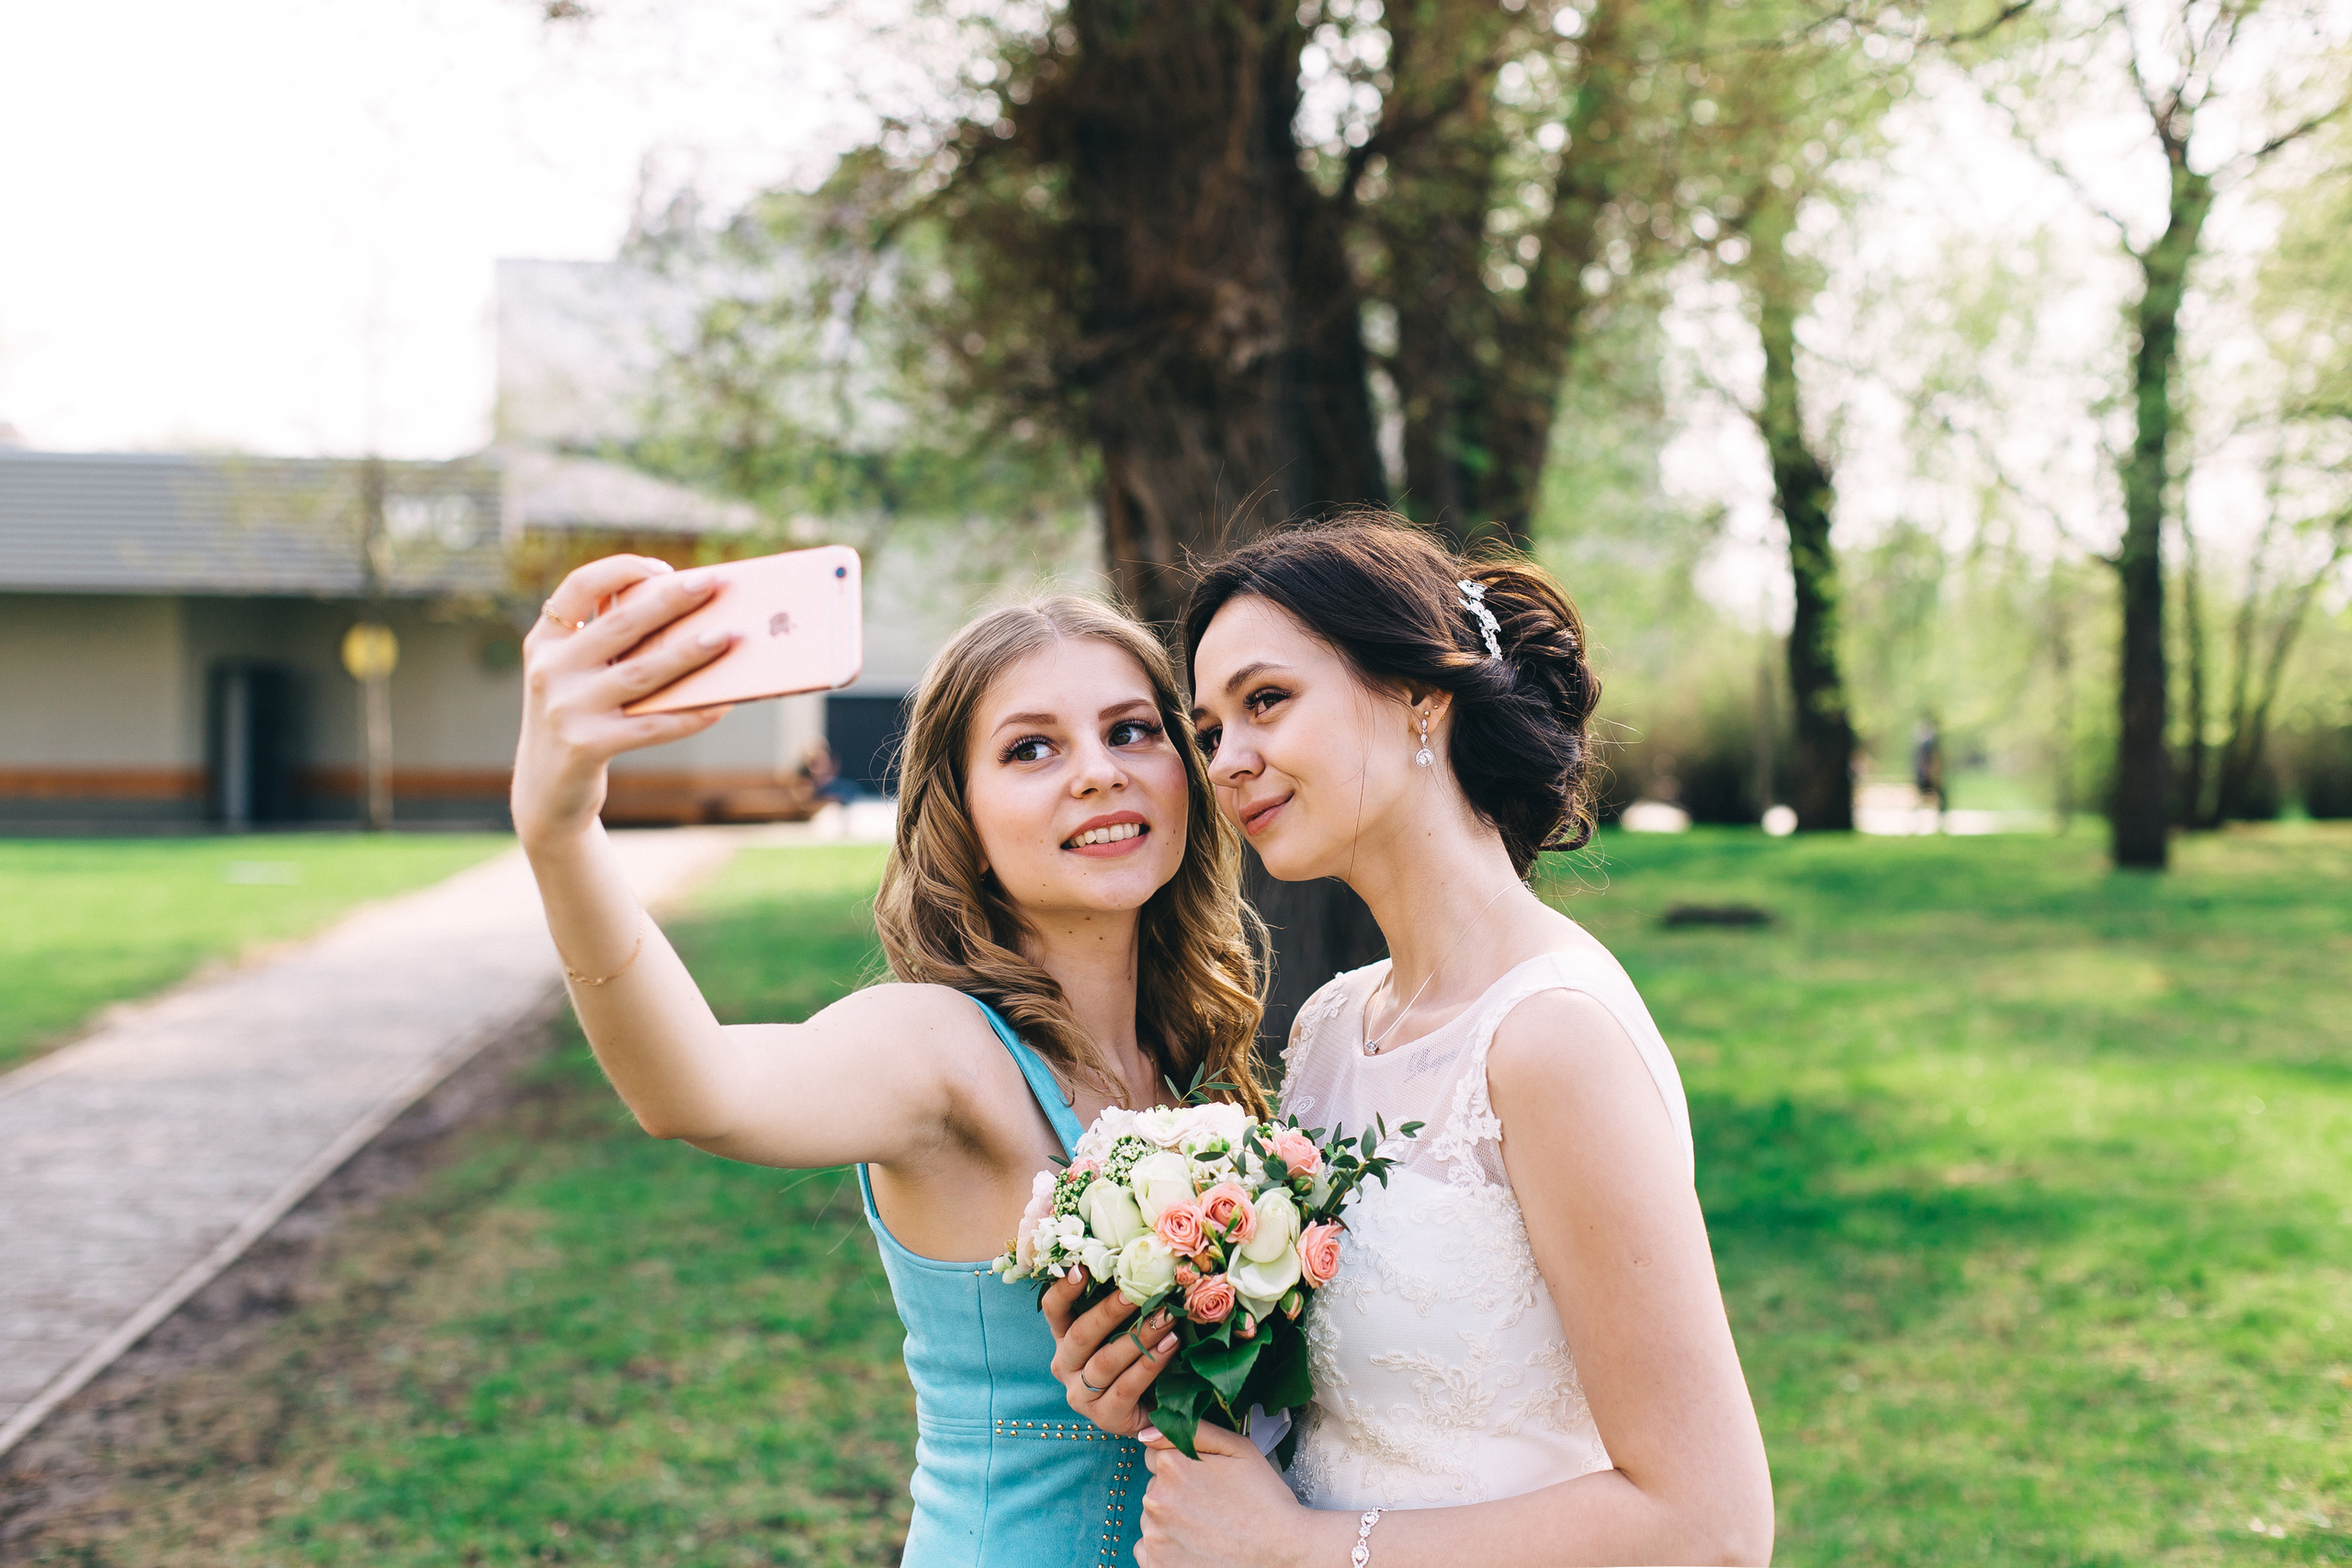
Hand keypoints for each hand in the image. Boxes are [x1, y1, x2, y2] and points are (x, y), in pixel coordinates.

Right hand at [512, 555, 735, 845]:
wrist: (545, 791)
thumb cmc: (578, 719)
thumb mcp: (575, 676)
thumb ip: (609, 645)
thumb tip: (685, 618)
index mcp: (545, 640)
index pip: (579, 586)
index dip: (622, 569)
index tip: (663, 568)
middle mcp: (550, 669)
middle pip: (621, 625)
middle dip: (671, 600)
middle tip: (712, 583)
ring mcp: (566, 708)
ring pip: (642, 673)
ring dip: (689, 652)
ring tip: (727, 636)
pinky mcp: (587, 746)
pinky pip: (652, 725)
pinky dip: (690, 714)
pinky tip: (721, 704)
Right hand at [1044, 1270, 1176, 1437]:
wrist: (1149, 1412)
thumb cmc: (1133, 1359)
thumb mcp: (1122, 1329)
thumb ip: (1122, 1304)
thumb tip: (1140, 1266)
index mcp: (1064, 1338)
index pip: (1054, 1310)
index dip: (1064, 1289)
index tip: (1083, 1267)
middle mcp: (1065, 1366)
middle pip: (1080, 1334)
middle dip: (1110, 1310)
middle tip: (1137, 1290)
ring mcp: (1081, 1395)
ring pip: (1105, 1361)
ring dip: (1139, 1336)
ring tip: (1166, 1316)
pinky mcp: (1105, 1417)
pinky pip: (1126, 1387)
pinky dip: (1149, 1364)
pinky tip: (1170, 1345)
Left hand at [1138, 1419, 1327, 1567]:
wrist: (1283, 1553)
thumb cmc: (1264, 1500)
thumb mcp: (1238, 1449)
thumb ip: (1192, 1431)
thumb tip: (1146, 1432)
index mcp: (1172, 1466)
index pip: (1156, 1457)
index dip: (1182, 1467)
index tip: (1204, 1481)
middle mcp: (1156, 1501)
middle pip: (1154, 1489)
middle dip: (1176, 1495)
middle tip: (1211, 1508)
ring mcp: (1155, 1538)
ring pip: (1152, 1520)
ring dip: (1171, 1523)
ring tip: (1207, 1531)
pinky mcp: (1156, 1566)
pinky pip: (1148, 1551)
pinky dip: (1167, 1550)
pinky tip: (1194, 1549)